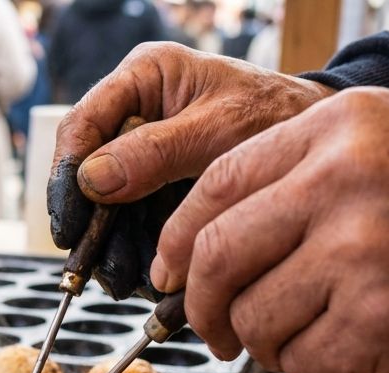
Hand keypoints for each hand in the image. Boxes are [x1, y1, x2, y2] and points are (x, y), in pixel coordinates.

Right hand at [48, 43, 332, 249]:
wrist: (322, 143)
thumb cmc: (281, 116)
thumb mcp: (220, 130)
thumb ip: (156, 151)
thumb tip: (93, 179)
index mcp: (144, 77)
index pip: (82, 125)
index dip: (66, 177)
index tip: (71, 224)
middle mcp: (137, 109)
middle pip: (88, 170)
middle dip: (91, 223)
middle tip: (95, 266)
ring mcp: (146, 148)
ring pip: (107, 202)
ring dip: (112, 244)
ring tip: (122, 280)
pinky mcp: (160, 182)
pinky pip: (134, 217)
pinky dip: (136, 248)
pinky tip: (143, 274)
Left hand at [155, 87, 388, 372]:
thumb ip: (305, 176)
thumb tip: (213, 237)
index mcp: (336, 129)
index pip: (215, 186)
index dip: (177, 241)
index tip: (169, 274)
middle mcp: (340, 182)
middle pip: (216, 256)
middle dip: (201, 307)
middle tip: (215, 330)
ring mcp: (358, 253)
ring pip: (255, 319)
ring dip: (267, 345)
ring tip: (312, 337)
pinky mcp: (380, 321)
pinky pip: (303, 363)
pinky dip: (315, 370)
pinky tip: (356, 351)